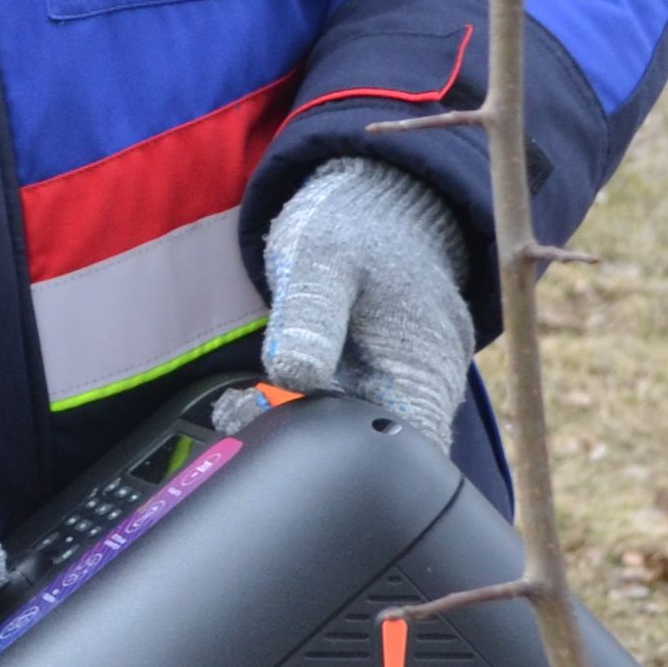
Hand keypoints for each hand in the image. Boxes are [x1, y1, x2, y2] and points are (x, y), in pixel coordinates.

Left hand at [257, 157, 476, 434]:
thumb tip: (295, 377)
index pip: (407, 453)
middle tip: (242, 415)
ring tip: (242, 404)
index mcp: (425, 368)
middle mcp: (420, 390)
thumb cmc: (355, 225)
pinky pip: (334, 419)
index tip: (286, 436)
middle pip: (371, 456)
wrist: (370, 203)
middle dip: (306, 447)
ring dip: (293, 430)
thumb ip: (308, 318)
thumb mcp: (320, 260)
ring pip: (346, 440)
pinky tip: (256, 397)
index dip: (350, 463)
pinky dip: (295, 413)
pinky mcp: (368, 385)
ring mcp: (395, 389)